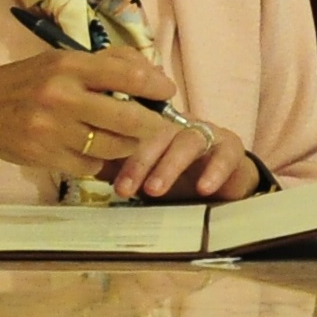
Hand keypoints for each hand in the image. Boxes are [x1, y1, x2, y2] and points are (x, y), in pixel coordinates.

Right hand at [0, 48, 192, 181]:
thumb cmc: (22, 81)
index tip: (166, 93)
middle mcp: (61, 96)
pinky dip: (98, 161)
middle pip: (127, 118)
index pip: (127, 75)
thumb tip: (152, 74)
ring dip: (127, 146)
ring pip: (112, 147)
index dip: (155, 87)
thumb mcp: (59, 61)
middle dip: (150, 125)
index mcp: (68, 66)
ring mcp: (52, 130)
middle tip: (157, 126)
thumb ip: (105, 64)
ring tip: (126, 140)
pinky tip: (92, 151)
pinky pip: (89, 165)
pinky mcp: (44, 156)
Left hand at [109, 102, 261, 200]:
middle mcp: (179, 126)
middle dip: (140, 162)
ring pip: (188, 142)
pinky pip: (225, 154)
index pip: (134, 132)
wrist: (226, 187)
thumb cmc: (180, 179)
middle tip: (126, 189)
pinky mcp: (232, 147)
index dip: (122, 157)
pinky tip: (203, 188)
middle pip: (158, 134)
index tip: (115, 186)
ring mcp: (207, 134)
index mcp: (155, 129)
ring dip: (170, 166)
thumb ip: (118, 168)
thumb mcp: (146, 175)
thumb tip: (84, 165)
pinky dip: (215, 170)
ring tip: (155, 190)